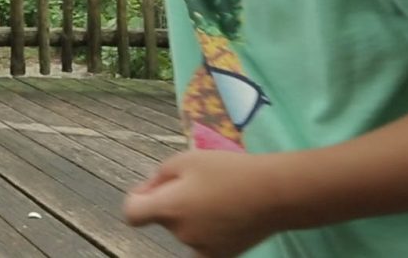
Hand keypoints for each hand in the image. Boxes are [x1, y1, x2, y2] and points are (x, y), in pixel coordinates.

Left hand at [123, 151, 280, 257]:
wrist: (274, 193)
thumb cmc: (229, 170)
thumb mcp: (186, 159)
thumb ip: (159, 176)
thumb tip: (146, 191)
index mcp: (168, 208)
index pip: (132, 214)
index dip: (138, 199)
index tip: (151, 189)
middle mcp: (181, 234)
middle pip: (163, 218)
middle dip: (172, 201)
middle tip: (199, 182)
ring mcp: (201, 248)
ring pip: (184, 230)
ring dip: (191, 215)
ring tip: (219, 195)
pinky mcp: (222, 256)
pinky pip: (203, 244)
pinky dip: (206, 231)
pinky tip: (223, 216)